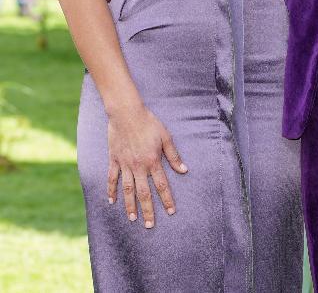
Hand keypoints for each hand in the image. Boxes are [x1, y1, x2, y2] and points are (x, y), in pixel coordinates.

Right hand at [107, 104, 187, 227]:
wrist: (127, 113)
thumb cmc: (148, 122)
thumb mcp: (165, 136)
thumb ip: (174, 155)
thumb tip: (184, 170)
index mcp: (152, 161)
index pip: (162, 185)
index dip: (167, 199)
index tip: (171, 212)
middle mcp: (138, 166)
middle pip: (144, 193)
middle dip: (148, 210)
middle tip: (150, 226)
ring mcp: (125, 164)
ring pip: (128, 190)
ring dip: (130, 206)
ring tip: (133, 219)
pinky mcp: (114, 160)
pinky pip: (112, 178)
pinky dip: (111, 191)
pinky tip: (111, 202)